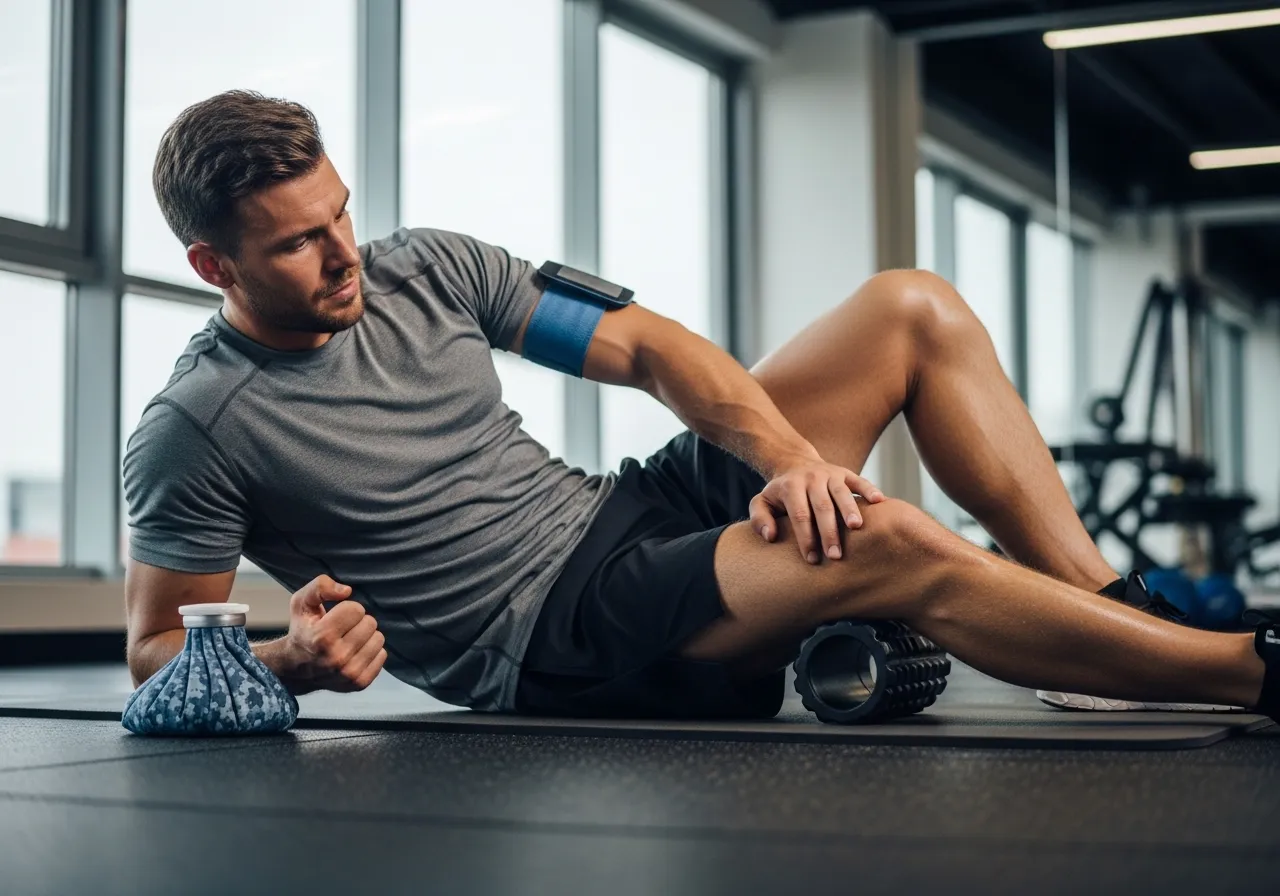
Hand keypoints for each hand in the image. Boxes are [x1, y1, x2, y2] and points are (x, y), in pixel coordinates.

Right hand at [278, 575, 386, 693]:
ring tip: (349, 640)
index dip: (347, 609)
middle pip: (370, 623)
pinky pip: (382, 656)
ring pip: (379, 639)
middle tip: (343, 629)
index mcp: (322, 637)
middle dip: (358, 622)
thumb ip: (320, 586)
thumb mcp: (302, 602)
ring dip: (366, 636)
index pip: (357, 609)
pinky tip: (355, 653)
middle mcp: (336, 658)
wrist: (296, 668)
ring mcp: (349, 673)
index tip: (335, 616)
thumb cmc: (303, 629)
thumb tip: (347, 591)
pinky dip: (371, 651)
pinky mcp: (359, 683)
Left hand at [749, 457, 884, 563]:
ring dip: (850, 510)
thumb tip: (770, 536)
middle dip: (829, 532)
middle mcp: (811, 478)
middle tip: (835, 556)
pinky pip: (859, 481)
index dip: (806, 537)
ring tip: (857, 528)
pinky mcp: (846, 472)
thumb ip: (759, 519)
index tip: (812, 559)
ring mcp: (830, 474)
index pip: (799, 514)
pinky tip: (880, 502)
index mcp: (790, 487)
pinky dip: (870, 490)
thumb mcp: (762, 502)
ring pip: (841, 493)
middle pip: (822, 506)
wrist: (795, 463)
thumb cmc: (780, 493)